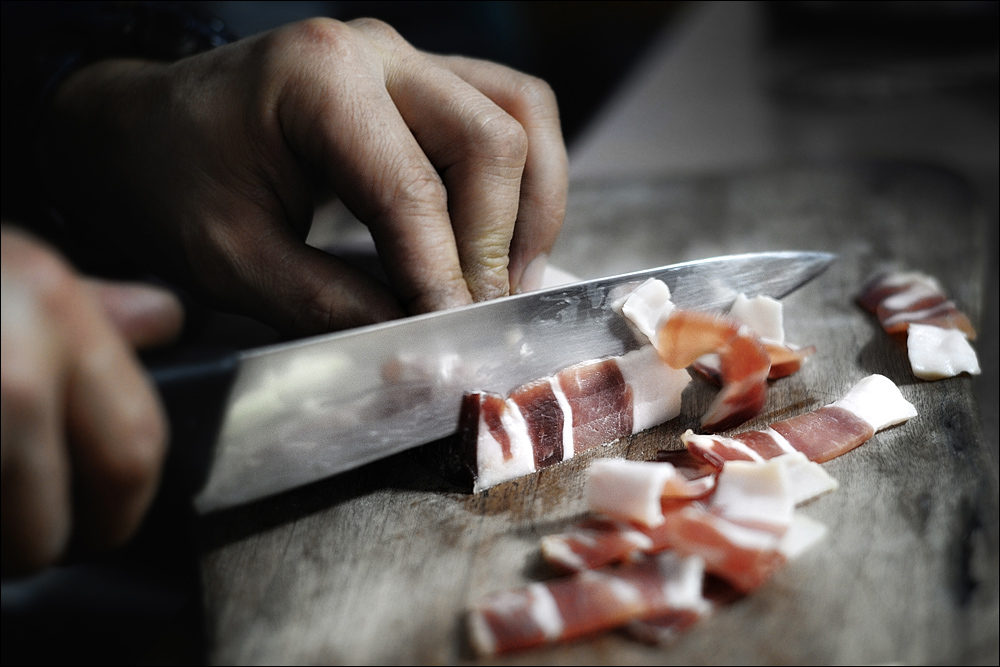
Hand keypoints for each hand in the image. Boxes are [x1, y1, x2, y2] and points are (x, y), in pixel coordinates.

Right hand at [1, 226, 181, 574]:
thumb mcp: (7, 263)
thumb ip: (90, 305)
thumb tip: (160, 321)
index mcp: (51, 315)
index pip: (132, 452)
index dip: (124, 506)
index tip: (107, 519)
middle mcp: (8, 374)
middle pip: (49, 528)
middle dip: (41, 546)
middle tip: (30, 536)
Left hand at [38, 17, 567, 334]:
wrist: (146, 132)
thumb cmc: (172, 185)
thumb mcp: (229, 260)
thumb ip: (326, 304)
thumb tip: (417, 345)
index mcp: (316, 79)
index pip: (412, 190)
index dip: (442, 275)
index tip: (454, 339)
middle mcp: (377, 54)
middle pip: (490, 143)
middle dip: (494, 244)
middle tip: (476, 318)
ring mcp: (408, 60)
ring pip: (521, 116)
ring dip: (532, 205)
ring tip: (510, 280)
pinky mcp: (424, 81)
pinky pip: (510, 112)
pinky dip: (525, 179)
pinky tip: (504, 237)